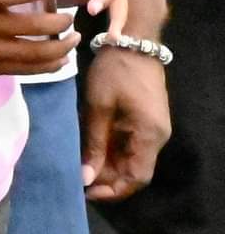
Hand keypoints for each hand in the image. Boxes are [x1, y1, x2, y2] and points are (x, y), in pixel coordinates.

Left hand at [81, 43, 170, 199]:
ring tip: (80, 164)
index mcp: (149, 135)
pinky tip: (90, 149)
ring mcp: (152, 128)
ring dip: (107, 164)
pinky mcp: (145, 120)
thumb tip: (86, 178)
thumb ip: (94, 145)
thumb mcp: (98, 108)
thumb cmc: (115, 72)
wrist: (132, 40)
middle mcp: (156, 136)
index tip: (87, 193)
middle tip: (77, 178)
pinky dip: (111, 150)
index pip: (137, 178)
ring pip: (130, 158)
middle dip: (106, 178)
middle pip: (134, 170)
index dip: (113, 191)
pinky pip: (130, 144)